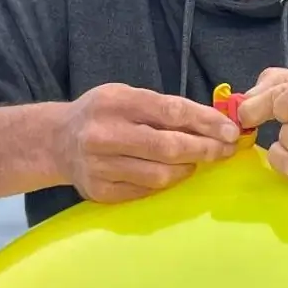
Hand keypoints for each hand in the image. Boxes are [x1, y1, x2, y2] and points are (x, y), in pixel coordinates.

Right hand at [58, 85, 238, 203]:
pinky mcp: (100, 192)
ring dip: (188, 169)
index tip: (231, 131)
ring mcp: (100, 166)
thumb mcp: (127, 96)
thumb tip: (215, 121)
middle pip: (168, 147)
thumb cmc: (102, 114)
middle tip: (226, 150)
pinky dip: (165, 183)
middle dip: (205, 149)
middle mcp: (104, 134)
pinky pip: (145, 191)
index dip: (206, 122)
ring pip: (160, 175)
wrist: (57, 141)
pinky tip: (173, 173)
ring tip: (198, 161)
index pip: (171, 112)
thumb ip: (164, 107)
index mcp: (115, 102)